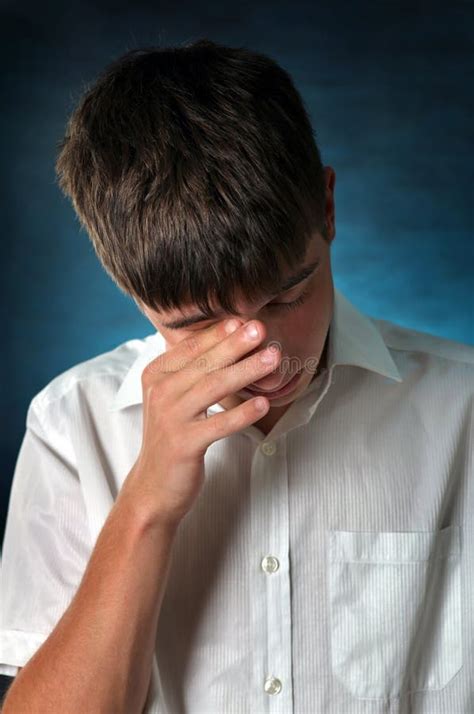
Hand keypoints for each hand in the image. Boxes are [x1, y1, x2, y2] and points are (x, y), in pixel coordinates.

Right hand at [118, 318, 280, 527]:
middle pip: (204, 363)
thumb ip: (195, 369)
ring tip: (272, 358)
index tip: (244, 319)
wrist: (153, 486)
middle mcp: (160, 392)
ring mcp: (170, 418)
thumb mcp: (176, 397)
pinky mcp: (184, 444)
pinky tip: (264, 404)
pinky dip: (243, 413)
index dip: (219, 333)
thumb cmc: (174, 435)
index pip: (191, 347)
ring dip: (246, 371)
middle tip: (261, 329)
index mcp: (156, 374)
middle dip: (235, 344)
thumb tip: (231, 336)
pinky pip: (219, 424)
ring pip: (213, 388)